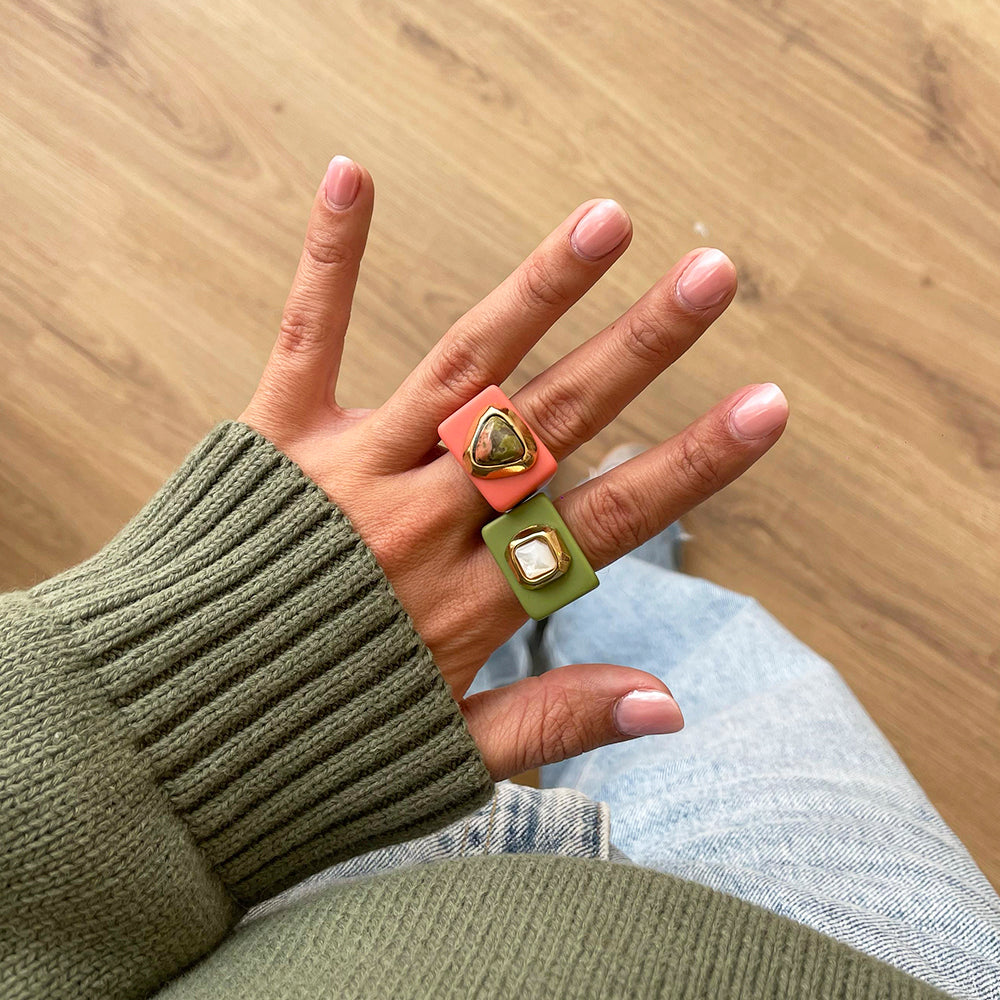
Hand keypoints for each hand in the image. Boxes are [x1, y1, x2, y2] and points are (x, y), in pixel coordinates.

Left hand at [240, 156, 787, 779]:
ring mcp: (350, 468)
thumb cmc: (317, 744)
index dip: (692, 464)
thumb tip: (672, 705)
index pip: (606, 518)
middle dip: (639, 348)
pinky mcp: (276, 436)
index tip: (768, 406)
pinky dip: (330, 257)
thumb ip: (556, 719)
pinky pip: (307, 335)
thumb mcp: (446, 754)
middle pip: (549, 421)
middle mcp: (421, 518)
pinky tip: (354, 173)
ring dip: (537, 292)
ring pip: (462, 368)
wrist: (171, 729)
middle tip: (714, 276)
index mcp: (470, 596)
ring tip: (607, 221)